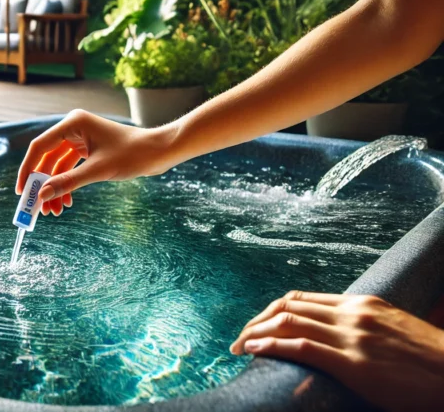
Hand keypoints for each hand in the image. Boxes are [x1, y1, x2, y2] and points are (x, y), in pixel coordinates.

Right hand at [15, 109, 177, 215]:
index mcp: (72, 123)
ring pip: (58, 166)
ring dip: (55, 187)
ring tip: (54, 210)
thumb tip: (41, 196)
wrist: (160, 152)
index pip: (40, 147)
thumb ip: (67, 182)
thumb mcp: (98, 171)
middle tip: (37, 207)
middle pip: (47, 158)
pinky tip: (67, 201)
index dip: (28, 170)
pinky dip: (67, 183)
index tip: (21, 191)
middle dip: (42, 183)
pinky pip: (70, 167)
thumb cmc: (133, 154)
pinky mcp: (88, 149)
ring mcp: (81, 138)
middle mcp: (73, 128)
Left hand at [231, 291, 443, 411]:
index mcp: (360, 304)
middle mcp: (352, 314)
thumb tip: (334, 334)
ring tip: (239, 346)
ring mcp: (353, 337)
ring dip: (255, 333)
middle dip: (256, 321)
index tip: (256, 325)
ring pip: (288, 322)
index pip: (300, 299)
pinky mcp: (354, 364)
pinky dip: (271, 345)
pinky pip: (302, 347)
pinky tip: (255, 350)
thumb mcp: (393, 330)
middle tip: (239, 338)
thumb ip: (364, 326)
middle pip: (287, 306)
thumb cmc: (429, 360)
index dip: (271, 311)